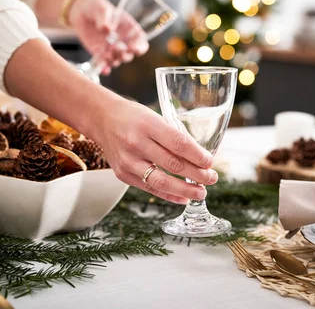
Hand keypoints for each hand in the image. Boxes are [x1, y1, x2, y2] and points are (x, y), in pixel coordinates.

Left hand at [67, 0, 148, 74]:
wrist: (81, 12)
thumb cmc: (96, 6)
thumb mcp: (101, 8)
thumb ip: (104, 17)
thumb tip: (106, 28)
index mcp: (130, 30)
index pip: (141, 42)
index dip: (140, 47)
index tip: (134, 48)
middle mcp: (123, 42)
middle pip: (129, 54)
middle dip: (124, 55)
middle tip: (115, 48)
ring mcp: (112, 49)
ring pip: (117, 60)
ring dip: (113, 60)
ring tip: (105, 54)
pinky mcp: (100, 54)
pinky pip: (105, 64)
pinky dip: (105, 68)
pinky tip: (104, 69)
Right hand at [91, 97, 217, 204]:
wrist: (102, 120)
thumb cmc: (133, 117)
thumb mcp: (155, 116)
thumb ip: (173, 135)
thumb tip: (199, 155)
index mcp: (148, 124)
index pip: (178, 143)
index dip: (197, 155)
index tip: (210, 162)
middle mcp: (136, 143)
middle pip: (173, 164)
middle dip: (197, 174)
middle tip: (212, 178)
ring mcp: (128, 161)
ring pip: (161, 181)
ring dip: (185, 189)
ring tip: (201, 192)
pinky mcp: (123, 174)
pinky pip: (149, 188)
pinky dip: (169, 195)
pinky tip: (183, 197)